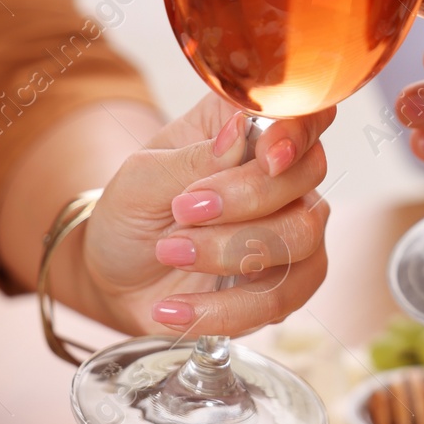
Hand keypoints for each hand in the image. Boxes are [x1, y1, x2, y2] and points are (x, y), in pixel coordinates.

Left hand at [79, 95, 333, 337]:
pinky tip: (174, 309)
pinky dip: (223, 308)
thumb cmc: (133, 212)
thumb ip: (192, 157)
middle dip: (245, 198)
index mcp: (251, 129)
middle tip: (183, 210)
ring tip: (170, 253)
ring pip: (300, 237)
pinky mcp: (288, 285)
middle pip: (306, 176)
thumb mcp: (141, 177)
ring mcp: (293, 230)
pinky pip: (279, 299)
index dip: (297, 131)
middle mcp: (284, 176)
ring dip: (228, 250)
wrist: (117, 275)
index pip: (305, 114)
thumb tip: (238, 131)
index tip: (266, 155)